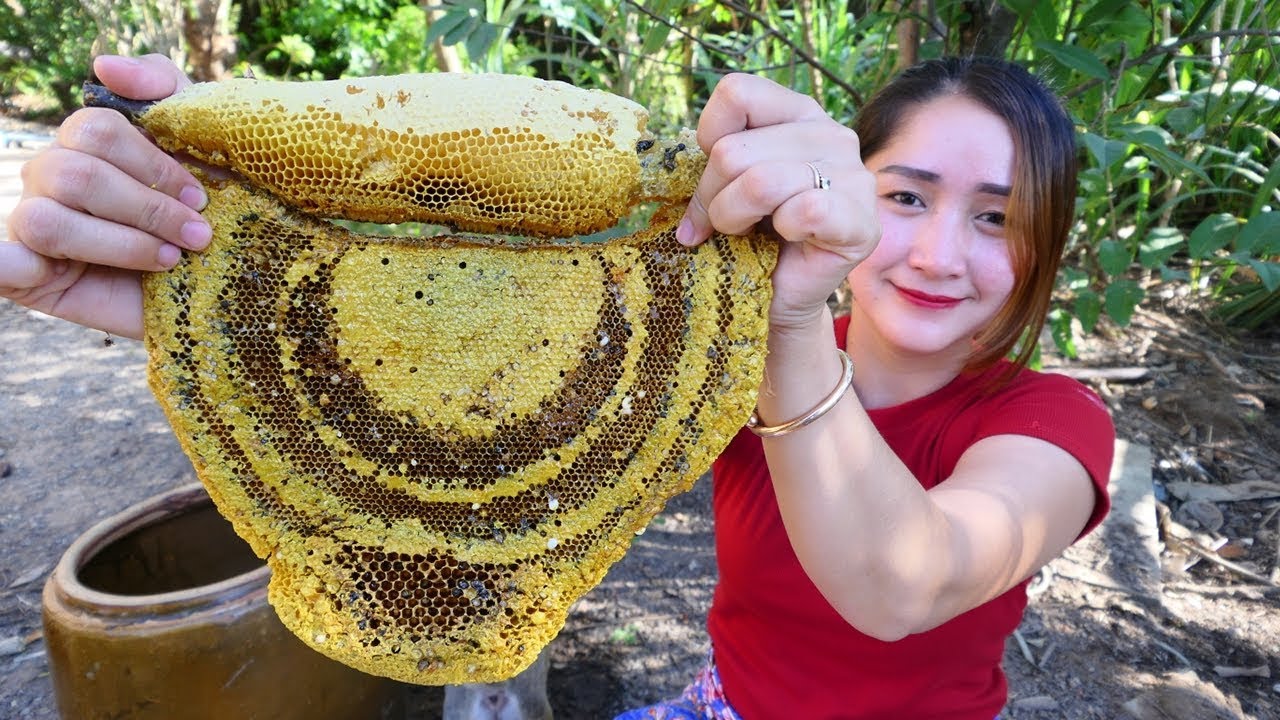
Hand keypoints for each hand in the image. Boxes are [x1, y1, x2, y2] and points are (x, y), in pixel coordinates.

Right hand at [1, 54, 208, 339]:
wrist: (220, 287)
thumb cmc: (208, 211)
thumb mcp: (202, 142)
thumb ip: (162, 88)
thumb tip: (103, 66)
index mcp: (84, 143)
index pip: (95, 131)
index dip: (154, 165)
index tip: (201, 199)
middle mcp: (51, 178)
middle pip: (75, 174)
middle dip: (147, 208)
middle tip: (198, 236)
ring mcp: (35, 226)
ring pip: (49, 220)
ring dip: (122, 244)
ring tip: (170, 261)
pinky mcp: (31, 278)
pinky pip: (2, 262)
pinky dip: (10, 263)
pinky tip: (40, 268)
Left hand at [677, 73, 879, 329]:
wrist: (778, 296)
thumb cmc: (750, 237)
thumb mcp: (725, 182)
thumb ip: (716, 155)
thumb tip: (695, 158)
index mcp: (799, 112)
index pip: (736, 93)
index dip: (708, 142)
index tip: (717, 180)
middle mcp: (833, 134)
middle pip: (733, 150)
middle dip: (711, 197)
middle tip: (725, 224)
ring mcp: (855, 176)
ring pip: (759, 182)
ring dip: (734, 219)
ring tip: (748, 235)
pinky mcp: (862, 221)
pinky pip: (803, 211)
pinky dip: (781, 232)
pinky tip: (789, 241)